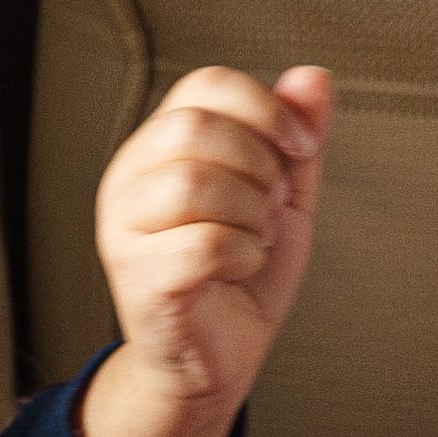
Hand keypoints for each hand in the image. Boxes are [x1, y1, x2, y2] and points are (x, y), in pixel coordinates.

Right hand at [78, 64, 333, 436]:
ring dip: (250, 212)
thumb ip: (296, 138)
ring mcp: (124, 229)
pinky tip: (241, 267)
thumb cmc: (239, 275)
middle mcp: (129, 179)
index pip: (204, 84)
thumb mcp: (283, 196)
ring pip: (194, 183)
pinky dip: (243, 254)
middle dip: (259, 163)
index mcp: (160, 146)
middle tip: (271, 204)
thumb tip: (313, 76)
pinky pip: (202, 244)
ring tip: (254, 237)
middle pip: (195, 127)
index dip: (266, 107)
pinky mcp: (138, 279)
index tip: (301, 149)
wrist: (218, 360)